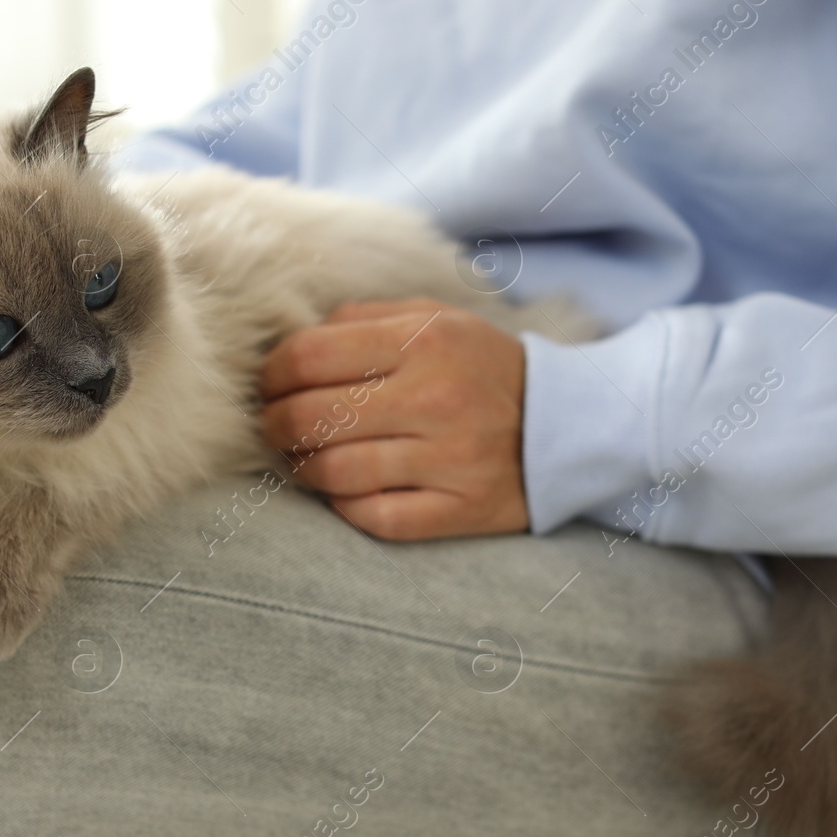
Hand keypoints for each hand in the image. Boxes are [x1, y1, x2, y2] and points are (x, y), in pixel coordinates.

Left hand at [259, 298, 528, 540]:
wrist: (568, 422)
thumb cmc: (479, 367)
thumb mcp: (432, 319)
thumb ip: (360, 320)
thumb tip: (289, 344)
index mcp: (422, 341)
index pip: (308, 356)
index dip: (271, 375)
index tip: (269, 386)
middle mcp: (434, 398)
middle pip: (310, 417)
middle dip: (276, 425)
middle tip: (275, 427)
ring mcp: (449, 459)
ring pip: (334, 472)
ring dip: (304, 469)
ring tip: (304, 459)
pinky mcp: (461, 508)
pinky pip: (374, 516)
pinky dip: (345, 506)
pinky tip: (345, 490)